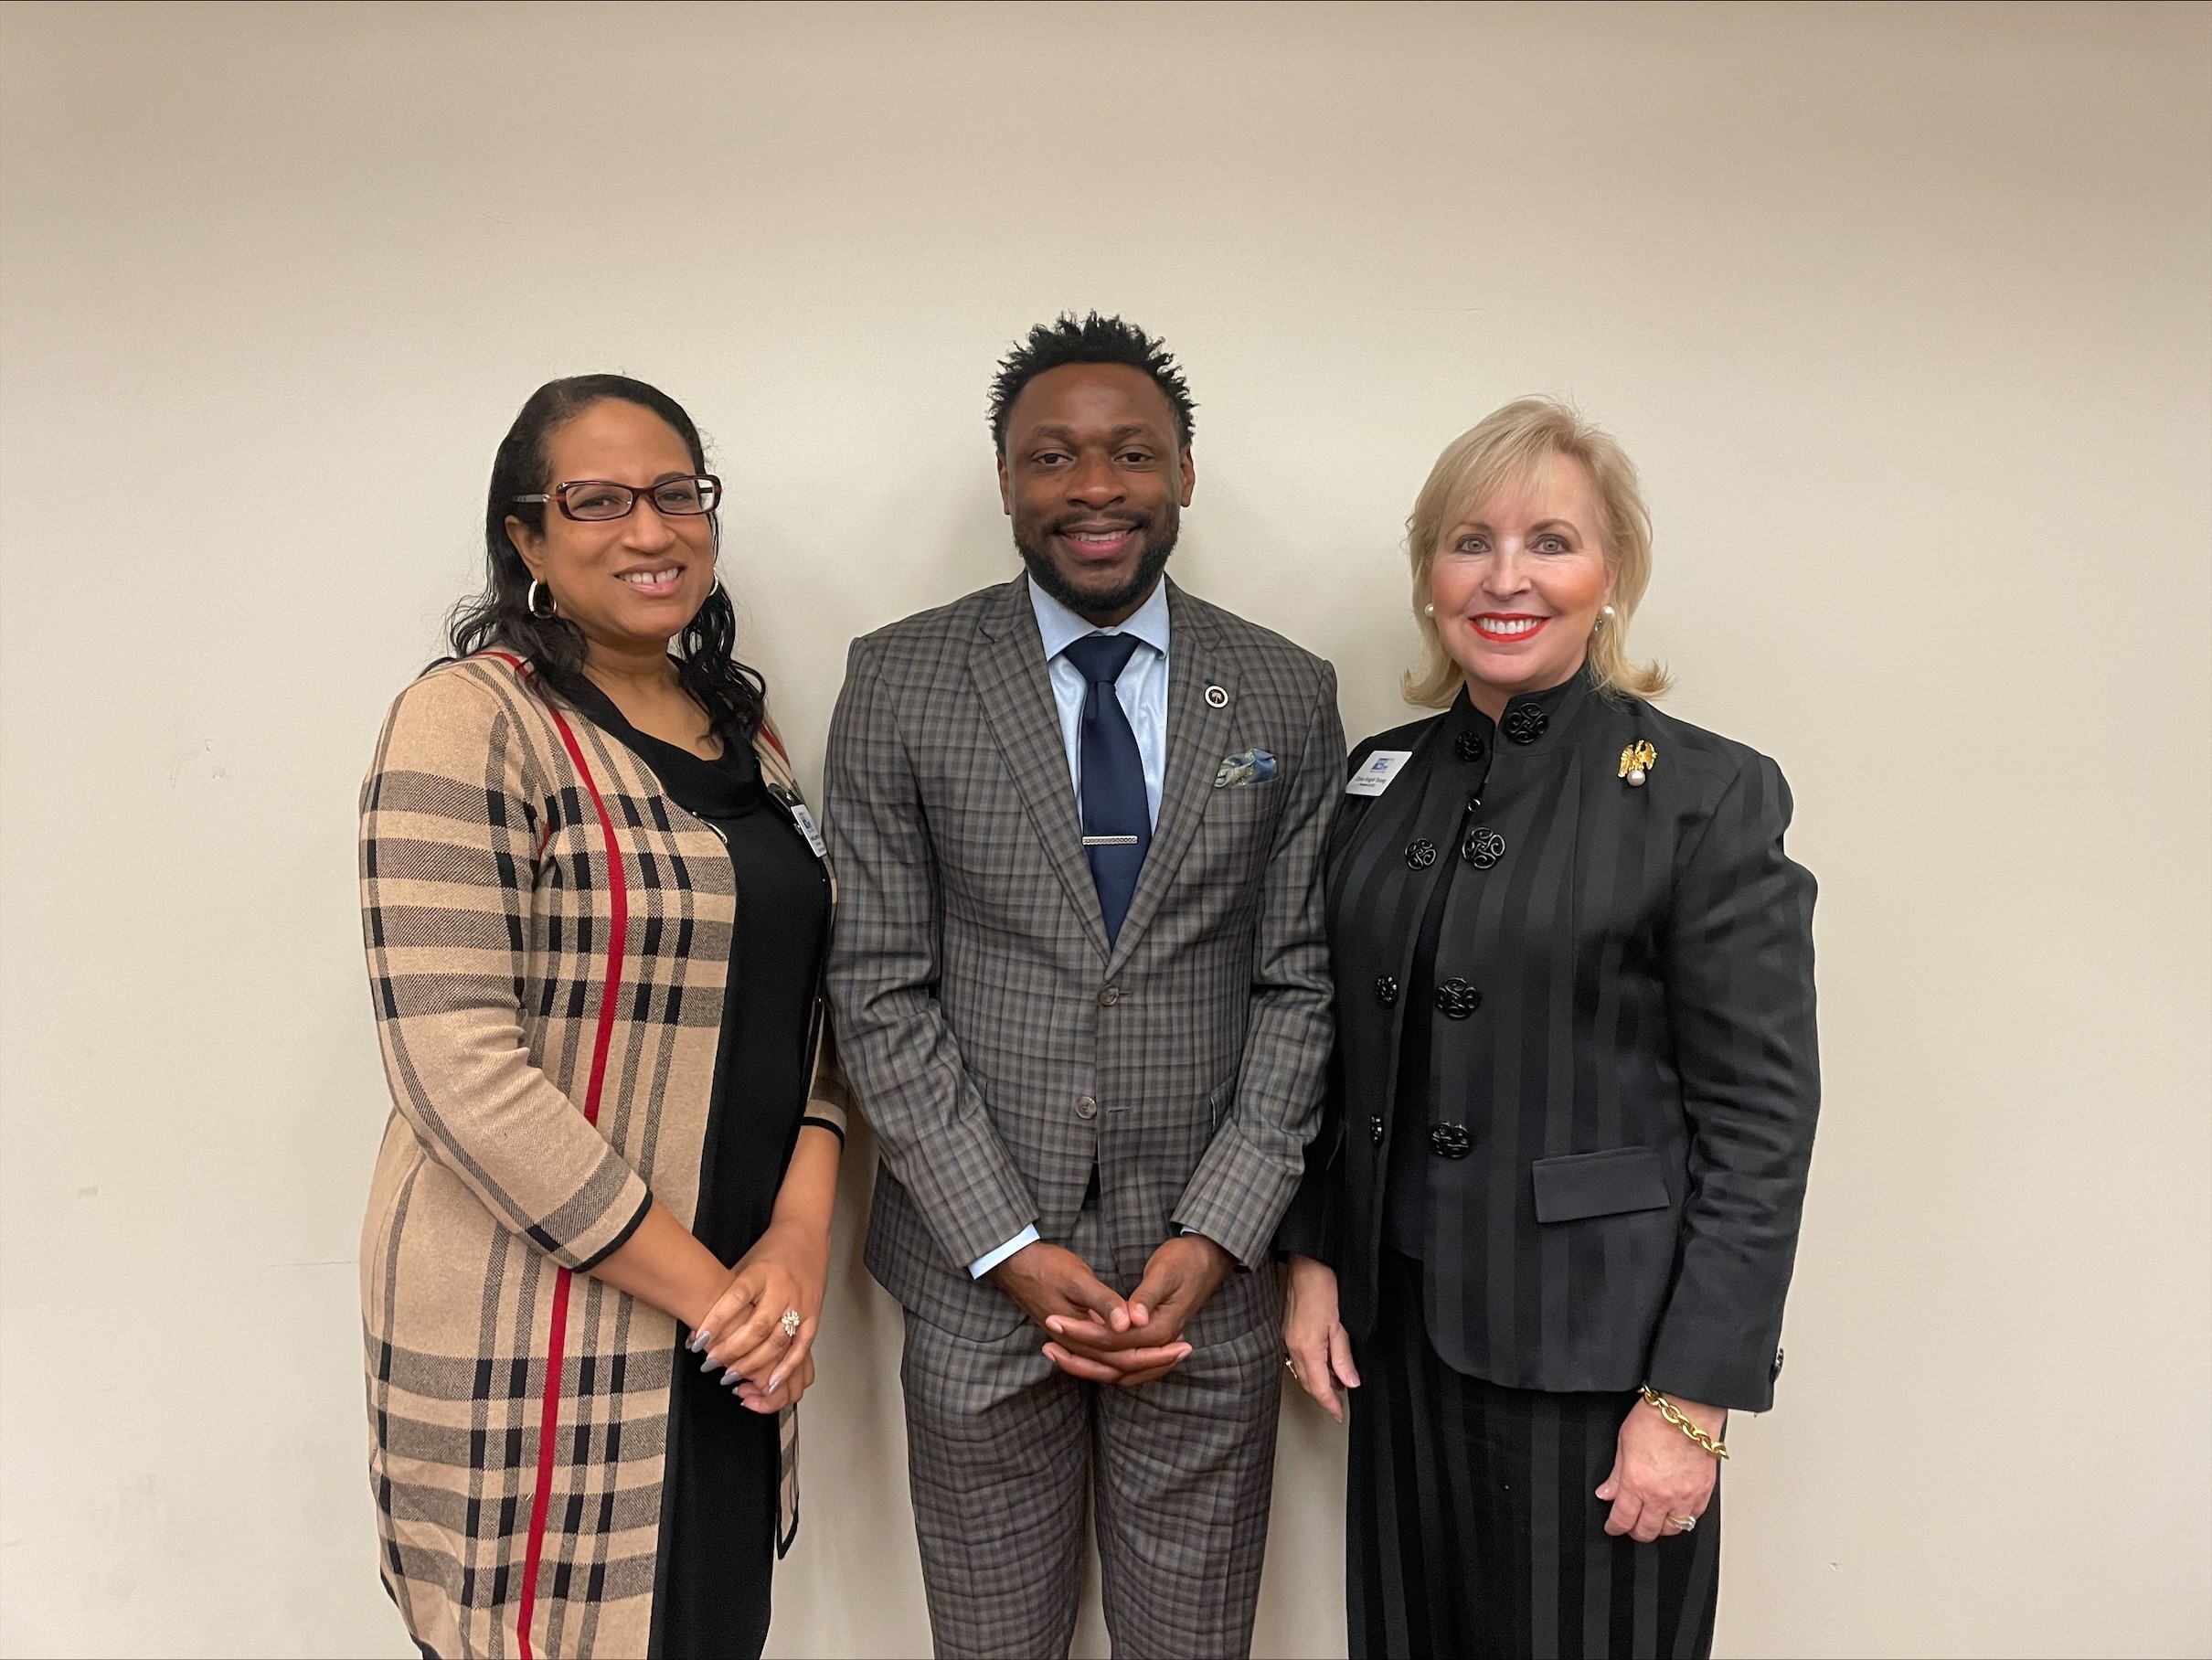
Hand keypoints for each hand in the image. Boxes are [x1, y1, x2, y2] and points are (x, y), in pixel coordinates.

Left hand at [687, 1218, 829, 1414]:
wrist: (806, 1235)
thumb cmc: (770, 1251)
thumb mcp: (744, 1264)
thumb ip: (726, 1293)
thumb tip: (696, 1327)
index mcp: (762, 1272)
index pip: (736, 1299)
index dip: (715, 1322)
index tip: (697, 1342)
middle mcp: (783, 1289)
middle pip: (757, 1327)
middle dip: (731, 1350)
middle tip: (710, 1364)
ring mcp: (800, 1304)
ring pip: (778, 1342)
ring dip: (753, 1364)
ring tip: (731, 1375)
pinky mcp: (814, 1316)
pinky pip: (801, 1347)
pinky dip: (786, 1368)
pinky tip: (770, 1383)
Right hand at [993, 1241, 1196, 1383]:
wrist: (1013, 1263)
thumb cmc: (1045, 1266)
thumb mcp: (1076, 1278)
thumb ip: (1102, 1302)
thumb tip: (1127, 1325)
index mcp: (1079, 1333)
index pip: (1124, 1356)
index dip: (1156, 1353)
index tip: (1183, 1345)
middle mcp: (1075, 1345)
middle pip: (1120, 1367)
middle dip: (1154, 1361)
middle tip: (1185, 1350)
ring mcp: (1071, 1342)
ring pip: (1110, 1366)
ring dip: (1140, 1362)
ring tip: (1168, 1353)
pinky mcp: (1072, 1334)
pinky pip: (1101, 1357)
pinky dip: (1122, 1357)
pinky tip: (1136, 1347)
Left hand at [1042, 1234, 1231, 1388]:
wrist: (1207, 1259)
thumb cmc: (1184, 1261)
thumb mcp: (1164, 1272)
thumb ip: (1146, 1298)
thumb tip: (1132, 1321)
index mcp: (1161, 1329)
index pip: (1115, 1340)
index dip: (1083, 1332)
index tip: (1053, 1320)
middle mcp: (1160, 1344)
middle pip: (1114, 1363)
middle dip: (1078, 1355)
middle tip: (1046, 1346)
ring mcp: (1158, 1346)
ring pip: (1118, 1370)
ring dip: (1087, 1365)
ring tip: (1055, 1354)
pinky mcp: (1152, 1342)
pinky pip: (1124, 1363)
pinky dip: (1101, 1362)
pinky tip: (1081, 1352)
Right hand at [1281, 1254, 1358, 1420]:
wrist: (1306, 1264)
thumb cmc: (1322, 1286)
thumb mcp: (1340, 1325)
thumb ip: (1343, 1357)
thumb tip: (1350, 1382)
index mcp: (1307, 1348)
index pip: (1319, 1387)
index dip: (1330, 1403)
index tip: (1338, 1414)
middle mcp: (1293, 1346)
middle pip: (1308, 1382)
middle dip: (1324, 1394)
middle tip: (1339, 1402)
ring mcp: (1288, 1338)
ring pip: (1302, 1371)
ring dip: (1318, 1380)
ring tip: (1337, 1382)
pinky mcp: (1288, 1330)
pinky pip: (1299, 1357)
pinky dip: (1312, 1366)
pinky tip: (1324, 1361)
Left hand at [1596, 1392, 1723, 1541]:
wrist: (1687, 1409)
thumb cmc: (1656, 1419)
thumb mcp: (1623, 1444)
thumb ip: (1616, 1475)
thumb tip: (1606, 1493)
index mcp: (1637, 1483)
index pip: (1623, 1519)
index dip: (1614, 1527)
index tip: (1612, 1527)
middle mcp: (1661, 1495)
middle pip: (1647, 1530)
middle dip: (1635, 1531)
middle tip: (1631, 1526)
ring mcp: (1685, 1496)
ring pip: (1672, 1529)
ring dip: (1661, 1528)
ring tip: (1654, 1520)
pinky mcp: (1704, 1491)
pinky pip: (1694, 1517)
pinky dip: (1684, 1518)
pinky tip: (1677, 1511)